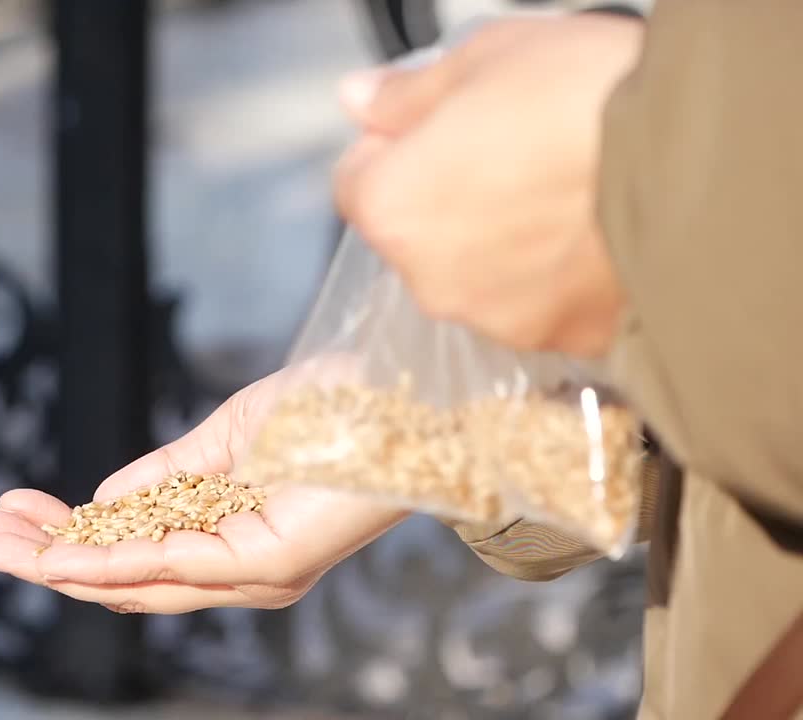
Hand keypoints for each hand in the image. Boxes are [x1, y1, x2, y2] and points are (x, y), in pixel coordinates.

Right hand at [0, 371, 405, 613]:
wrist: (408, 392)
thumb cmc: (333, 409)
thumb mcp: (226, 437)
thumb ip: (165, 474)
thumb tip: (100, 503)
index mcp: (228, 534)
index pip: (131, 548)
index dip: (65, 534)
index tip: (11, 508)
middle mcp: (238, 568)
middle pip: (123, 577)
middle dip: (47, 558)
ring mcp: (254, 574)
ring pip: (138, 582)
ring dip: (61, 565)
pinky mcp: (268, 564)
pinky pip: (175, 567)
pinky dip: (113, 562)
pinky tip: (62, 552)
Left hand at [333, 15, 643, 356]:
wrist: (697, 166)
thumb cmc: (588, 102)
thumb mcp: (486, 61)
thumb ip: (408, 95)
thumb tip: (361, 100)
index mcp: (392, 208)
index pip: (357, 183)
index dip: (396, 150)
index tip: (440, 130)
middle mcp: (430, 280)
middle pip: (418, 236)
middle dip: (451, 201)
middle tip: (516, 154)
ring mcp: (496, 319)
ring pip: (478, 276)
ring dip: (503, 245)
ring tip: (567, 194)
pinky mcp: (561, 342)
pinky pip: (540, 305)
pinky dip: (555, 279)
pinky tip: (594, 236)